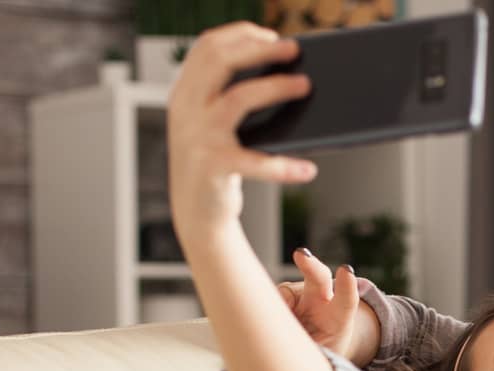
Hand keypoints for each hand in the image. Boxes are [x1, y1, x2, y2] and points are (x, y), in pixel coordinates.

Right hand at [167, 23, 316, 243]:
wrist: (196, 212)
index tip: (272, 35)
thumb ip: (228, 96)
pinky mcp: (212, 166)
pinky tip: (308, 170)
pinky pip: (255, 161)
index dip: (240, 34)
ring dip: (277, 88)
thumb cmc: (216, 163)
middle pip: (221, 61)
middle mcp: (186, 109)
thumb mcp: (212, 124)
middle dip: (261, 50)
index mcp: (185, 93)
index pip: (207, 47)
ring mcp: (197, 137)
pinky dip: (284, 167)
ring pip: (240, 98)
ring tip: (305, 87)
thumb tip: (282, 71)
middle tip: (294, 50)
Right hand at [277, 248, 368, 359]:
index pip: (346, 300)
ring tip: (283, 334)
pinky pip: (266, 302)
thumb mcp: (323, 357)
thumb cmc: (322, 351)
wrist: (313, 342)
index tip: (346, 270)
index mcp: (338, 318)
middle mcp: (319, 300)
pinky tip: (268, 328)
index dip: (346, 286)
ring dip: (279, 308)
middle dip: (311, 265)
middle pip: (319, 277)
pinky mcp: (278, 297)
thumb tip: (282, 343)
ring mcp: (298, 296)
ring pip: (285, 293)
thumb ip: (312, 350)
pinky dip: (264, 313)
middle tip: (301, 255)